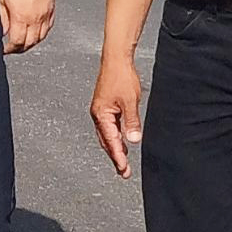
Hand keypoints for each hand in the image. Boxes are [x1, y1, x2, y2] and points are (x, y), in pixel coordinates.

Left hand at [0, 0, 55, 53]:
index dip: (10, 49)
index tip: (5, 50)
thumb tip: (2, 32)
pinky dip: (42, 34)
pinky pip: (48, 28)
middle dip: (20, 49)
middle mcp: (35, 19)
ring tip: (24, 42)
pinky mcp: (51, 9)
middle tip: (13, 48)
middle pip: (30, 43)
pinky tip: (36, 33)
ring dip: (31, 43)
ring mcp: (45, 15)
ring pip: (40, 38)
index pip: (17, 42)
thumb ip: (2, 18)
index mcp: (21, 17)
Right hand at [90, 53, 143, 178]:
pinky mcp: (105, 107)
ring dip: (115, 148)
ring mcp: (101, 111)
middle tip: (124, 172)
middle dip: (115, 157)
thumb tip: (133, 140)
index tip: (124, 169)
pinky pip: (110, 127)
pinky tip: (122, 141)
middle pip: (106, 142)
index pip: (111, 141)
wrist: (116, 60)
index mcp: (101, 115)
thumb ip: (131, 122)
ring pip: (107, 135)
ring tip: (123, 162)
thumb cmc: (121, 76)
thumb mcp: (130, 101)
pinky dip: (115, 137)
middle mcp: (98, 115)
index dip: (118, 157)